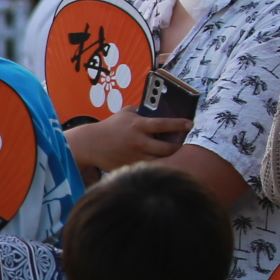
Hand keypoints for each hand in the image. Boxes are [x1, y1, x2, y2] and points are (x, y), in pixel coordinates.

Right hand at [65, 108, 190, 174]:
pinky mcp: (130, 166)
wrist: (90, 144)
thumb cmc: (110, 126)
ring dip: (168, 157)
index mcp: (138, 126)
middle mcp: (139, 142)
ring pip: (161, 160)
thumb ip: (143, 112)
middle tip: (180, 143)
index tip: (190, 123)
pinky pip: (149, 167)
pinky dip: (155, 164)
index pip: (165, 124)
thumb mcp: (126, 113)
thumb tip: (161, 112)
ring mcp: (135, 156)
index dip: (180, 124)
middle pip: (168, 148)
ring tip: (169, 152)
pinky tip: (155, 159)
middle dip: (178, 146)